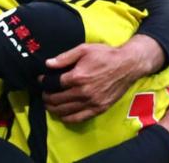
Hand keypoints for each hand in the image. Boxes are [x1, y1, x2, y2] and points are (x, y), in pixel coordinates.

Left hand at [42, 36, 163, 122]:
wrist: (127, 65)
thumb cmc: (105, 55)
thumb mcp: (84, 49)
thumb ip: (65, 57)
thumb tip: (48, 63)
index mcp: (78, 77)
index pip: (54, 84)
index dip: (45, 83)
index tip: (41, 80)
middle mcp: (83, 92)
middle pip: (58, 99)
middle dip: (47, 97)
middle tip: (43, 94)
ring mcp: (91, 102)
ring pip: (66, 111)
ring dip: (54, 109)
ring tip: (49, 105)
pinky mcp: (99, 108)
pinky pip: (79, 118)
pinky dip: (68, 118)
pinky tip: (62, 115)